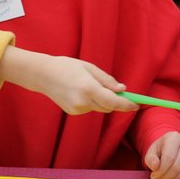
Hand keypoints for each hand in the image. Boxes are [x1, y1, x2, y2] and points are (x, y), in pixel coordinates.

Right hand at [0, 47, 138, 114]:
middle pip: (108, 107)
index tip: (136, 105)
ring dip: (102, 100)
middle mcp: (83, 101)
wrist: (43, 74)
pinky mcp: (73, 112)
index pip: (113, 102)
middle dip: (116, 101)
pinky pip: (89, 108)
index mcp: (89, 88)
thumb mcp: (89, 67)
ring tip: (90, 85)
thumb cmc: (66, 66)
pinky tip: (80, 91)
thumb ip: (107, 80)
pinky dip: (91, 102)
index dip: (126, 104)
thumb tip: (122, 89)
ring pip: (99, 108)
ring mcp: (77, 109)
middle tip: (120, 91)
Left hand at [144, 132, 179, 178]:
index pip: (169, 158)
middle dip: (166, 177)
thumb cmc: (161, 149)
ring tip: (165, 178)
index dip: (160, 170)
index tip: (154, 175)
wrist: (172, 147)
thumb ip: (150, 159)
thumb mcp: (152, 151)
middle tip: (159, 178)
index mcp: (174, 137)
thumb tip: (155, 166)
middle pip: (177, 167)